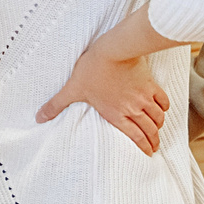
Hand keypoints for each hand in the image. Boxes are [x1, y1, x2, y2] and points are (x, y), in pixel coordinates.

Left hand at [37, 41, 169, 153]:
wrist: (113, 51)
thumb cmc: (92, 69)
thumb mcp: (72, 89)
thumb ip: (56, 105)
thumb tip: (39, 117)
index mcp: (115, 114)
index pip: (134, 136)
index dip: (144, 146)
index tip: (149, 152)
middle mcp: (133, 109)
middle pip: (149, 129)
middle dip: (154, 140)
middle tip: (155, 146)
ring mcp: (144, 97)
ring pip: (157, 117)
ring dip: (159, 125)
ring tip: (158, 130)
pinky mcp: (151, 84)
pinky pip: (162, 100)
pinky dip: (164, 107)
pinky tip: (162, 108)